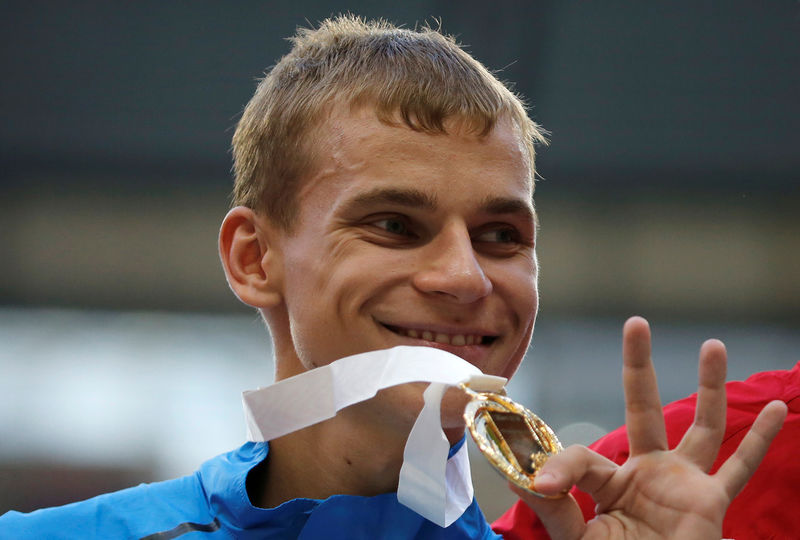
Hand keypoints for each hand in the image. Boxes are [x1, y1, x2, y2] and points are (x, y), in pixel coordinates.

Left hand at [512, 316, 786, 539]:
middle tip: (636, 322)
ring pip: (702, 426)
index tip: (541, 482)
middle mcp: (647, 473)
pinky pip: (741, 467)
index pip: (583, 457)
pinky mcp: (711, 501)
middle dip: (639, 366)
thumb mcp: (577, 538)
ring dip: (710, 386)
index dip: (560, 467)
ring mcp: (682, 483)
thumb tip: (523, 477)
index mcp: (609, 482)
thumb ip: (555, 508)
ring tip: (714, 345)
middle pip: (644, 407)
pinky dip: (760, 440)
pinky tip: (777, 411)